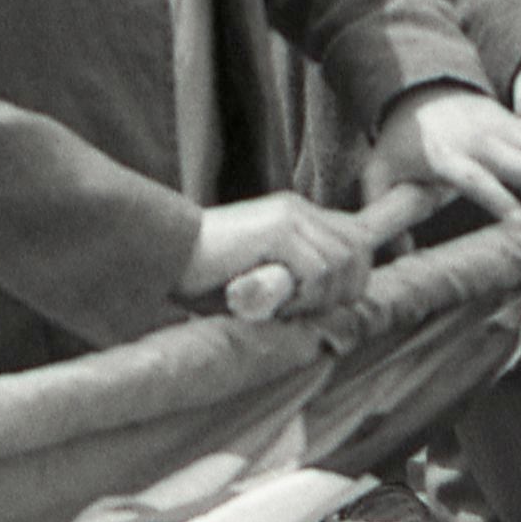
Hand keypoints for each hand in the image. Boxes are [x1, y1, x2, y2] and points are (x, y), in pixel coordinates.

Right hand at [179, 192, 375, 315]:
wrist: (161, 255)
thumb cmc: (205, 276)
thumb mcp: (261, 273)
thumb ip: (294, 277)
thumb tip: (334, 302)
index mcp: (298, 215)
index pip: (357, 236)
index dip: (357, 274)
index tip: (337, 302)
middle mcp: (299, 210)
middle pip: (359, 250)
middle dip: (343, 290)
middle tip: (305, 311)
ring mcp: (290, 217)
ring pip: (341, 262)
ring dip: (319, 297)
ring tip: (284, 308)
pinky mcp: (278, 231)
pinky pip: (318, 270)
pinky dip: (305, 296)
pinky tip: (276, 305)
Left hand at [364, 85, 520, 225]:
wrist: (418, 87)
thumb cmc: (399, 139)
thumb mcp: (378, 171)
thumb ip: (381, 210)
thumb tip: (393, 254)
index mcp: (446, 154)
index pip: (475, 178)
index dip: (499, 199)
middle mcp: (481, 140)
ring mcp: (504, 129)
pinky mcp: (519, 124)